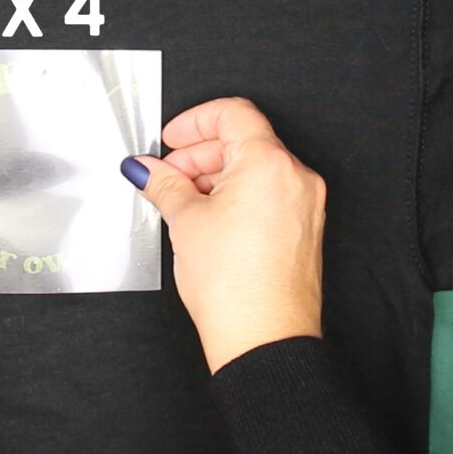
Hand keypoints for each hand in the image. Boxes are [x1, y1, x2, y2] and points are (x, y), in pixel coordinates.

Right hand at [121, 97, 324, 373]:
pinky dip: (237, 194)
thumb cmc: (234, 287)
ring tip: (183, 200)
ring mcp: (305, 203)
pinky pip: (268, 192)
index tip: (172, 139)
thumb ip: (164, 184)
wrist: (264, 340)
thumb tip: (147, 168)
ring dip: (216, 175)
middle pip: (243, 140)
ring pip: (256, 167)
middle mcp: (295, 177)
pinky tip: (208, 217)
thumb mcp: (186, 221)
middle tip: (168, 174)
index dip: (194, 121)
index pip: (232, 113)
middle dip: (199, 153)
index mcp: (269, 163)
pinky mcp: (304, 228)